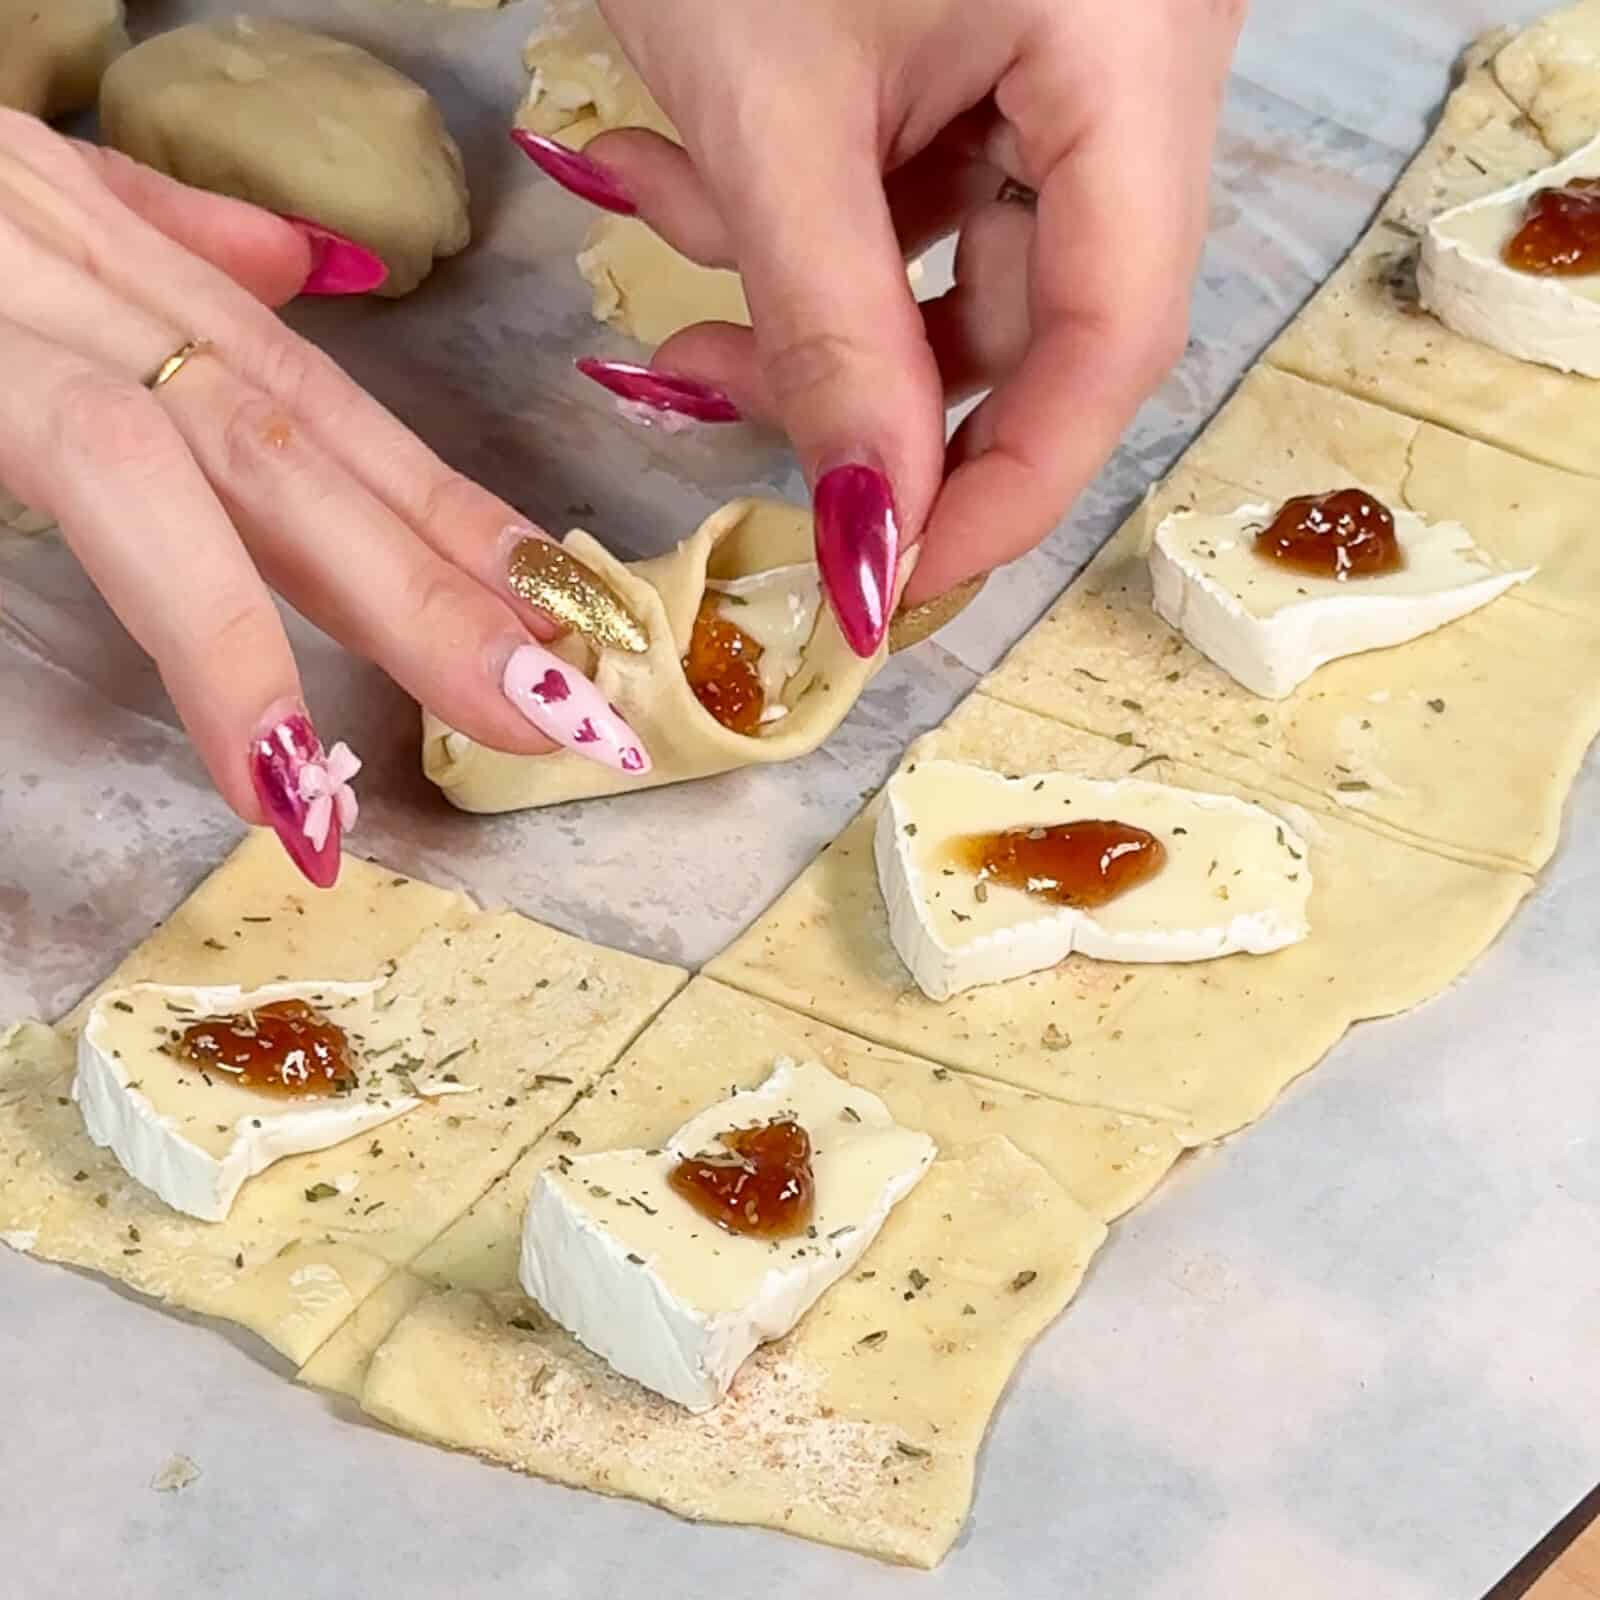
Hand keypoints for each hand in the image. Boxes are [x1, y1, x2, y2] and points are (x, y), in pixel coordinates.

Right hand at [0, 112, 649, 886]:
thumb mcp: (1, 207)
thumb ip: (147, 240)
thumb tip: (278, 271)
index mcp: (110, 260)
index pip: (323, 404)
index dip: (455, 515)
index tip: (568, 614)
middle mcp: (84, 271)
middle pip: (315, 442)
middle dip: (465, 583)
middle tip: (590, 713)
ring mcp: (12, 300)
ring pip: (240, 462)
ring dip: (384, 607)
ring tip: (503, 730)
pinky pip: (97, 481)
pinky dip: (200, 629)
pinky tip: (275, 768)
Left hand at [547, 0, 1243, 649]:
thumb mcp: (768, 115)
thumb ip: (829, 342)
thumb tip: (873, 547)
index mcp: (1133, 48)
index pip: (1115, 337)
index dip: (1009, 484)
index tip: (899, 584)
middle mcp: (1134, 58)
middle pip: (1031, 313)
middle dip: (862, 384)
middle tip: (715, 403)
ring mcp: (1066, 48)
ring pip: (959, 259)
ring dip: (807, 295)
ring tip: (669, 228)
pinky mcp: (992, 36)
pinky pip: (920, 182)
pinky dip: (810, 218)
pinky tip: (695, 179)